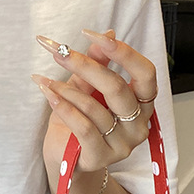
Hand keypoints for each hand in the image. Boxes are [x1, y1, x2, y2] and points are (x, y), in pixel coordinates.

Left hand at [33, 29, 157, 174]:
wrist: (65, 159)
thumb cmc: (79, 122)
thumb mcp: (87, 88)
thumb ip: (97, 64)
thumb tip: (106, 34)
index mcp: (142, 104)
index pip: (145, 73)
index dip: (124, 53)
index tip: (95, 35)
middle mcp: (137, 125)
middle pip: (117, 88)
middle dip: (86, 66)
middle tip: (61, 53)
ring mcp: (122, 144)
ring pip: (95, 108)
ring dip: (67, 90)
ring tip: (48, 82)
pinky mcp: (101, 157)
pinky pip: (84, 128)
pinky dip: (65, 108)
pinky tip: (51, 96)